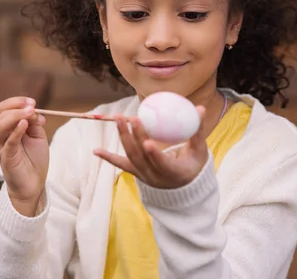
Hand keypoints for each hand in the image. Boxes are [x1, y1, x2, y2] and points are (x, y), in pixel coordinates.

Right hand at [0, 97, 48, 215]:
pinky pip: (8, 142)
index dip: (17, 102)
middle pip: (2, 113)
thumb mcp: (37, 135)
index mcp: (8, 127)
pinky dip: (16, 131)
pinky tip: (24, 124)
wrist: (33, 183)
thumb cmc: (34, 159)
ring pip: (1, 125)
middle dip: (18, 107)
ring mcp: (1, 146)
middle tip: (33, 107)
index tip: (33, 103)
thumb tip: (33, 110)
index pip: (5, 108)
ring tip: (30, 113)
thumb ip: (34, 122)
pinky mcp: (6, 157)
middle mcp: (1, 135)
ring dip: (16, 116)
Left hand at [93, 106, 207, 188]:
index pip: (164, 165)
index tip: (148, 142)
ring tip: (119, 119)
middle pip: (143, 157)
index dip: (155, 155)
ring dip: (124, 138)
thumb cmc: (193, 165)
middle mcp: (156, 177)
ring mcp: (144, 176)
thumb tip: (200, 108)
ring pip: (131, 157)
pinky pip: (122, 164)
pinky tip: (96, 150)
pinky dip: (108, 157)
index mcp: (175, 173)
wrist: (183, 188)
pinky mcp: (136, 173)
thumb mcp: (200, 151)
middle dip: (136, 138)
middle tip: (132, 118)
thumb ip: (198, 130)